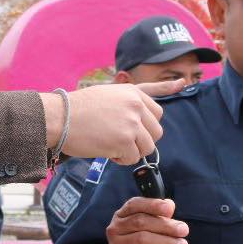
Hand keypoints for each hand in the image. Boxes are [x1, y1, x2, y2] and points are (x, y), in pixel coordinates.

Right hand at [43, 81, 182, 165]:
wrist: (58, 117)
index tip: (126, 128)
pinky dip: (120, 160)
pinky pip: (132, 158)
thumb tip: (184, 83)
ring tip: (109, 144)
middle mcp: (136, 105)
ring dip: (130, 151)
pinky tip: (105, 151)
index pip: (158, 114)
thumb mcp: (113, 92)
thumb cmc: (80, 107)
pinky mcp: (124, 140)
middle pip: (156, 133)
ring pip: (147, 148)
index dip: (142, 126)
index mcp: (134, 93)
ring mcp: (131, 123)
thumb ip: (144, 91)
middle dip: (139, 140)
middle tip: (116, 138)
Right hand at [107, 196, 188, 243]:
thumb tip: (170, 205)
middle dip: (165, 225)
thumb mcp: (152, 230)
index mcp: (122, 215)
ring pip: (142, 239)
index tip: (170, 209)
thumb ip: (160, 216)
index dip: (152, 205)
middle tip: (184, 230)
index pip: (134, 204)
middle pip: (141, 222)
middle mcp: (115, 228)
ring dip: (166, 241)